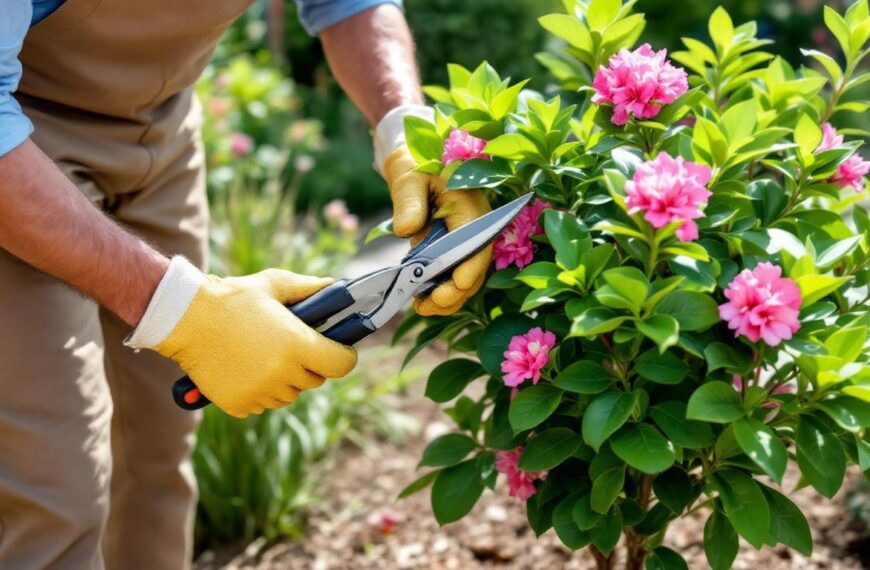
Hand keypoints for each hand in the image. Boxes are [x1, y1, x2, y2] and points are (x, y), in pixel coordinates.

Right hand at [126, 258, 356, 416]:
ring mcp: (260, 392)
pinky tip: (244, 368)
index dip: (344, 356)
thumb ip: (308, 288)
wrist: (186, 318)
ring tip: (264, 356)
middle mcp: (282, 374)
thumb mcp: (274, 284)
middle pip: (315, 381)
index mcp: (297, 345)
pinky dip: (258, 391)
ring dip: (284, 381)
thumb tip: (334, 286)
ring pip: (288, 395)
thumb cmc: (233, 298)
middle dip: (309, 365)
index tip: (338, 350)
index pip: (341, 364)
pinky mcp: (239, 404)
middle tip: (292, 347)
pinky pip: (261, 404)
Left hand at [383, 144, 491, 315]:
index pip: (476, 242)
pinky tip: (424, 301)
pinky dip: (444, 292)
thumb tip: (405, 230)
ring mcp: (470, 242)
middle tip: (430, 303)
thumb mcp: (409, 180)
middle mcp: (477, 227)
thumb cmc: (416, 169)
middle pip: (476, 266)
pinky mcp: (459, 252)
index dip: (470, 266)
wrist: (418, 167)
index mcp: (470, 205)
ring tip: (423, 307)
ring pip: (469, 278)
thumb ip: (409, 203)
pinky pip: (457, 277)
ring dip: (450, 298)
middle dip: (456, 291)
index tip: (457, 284)